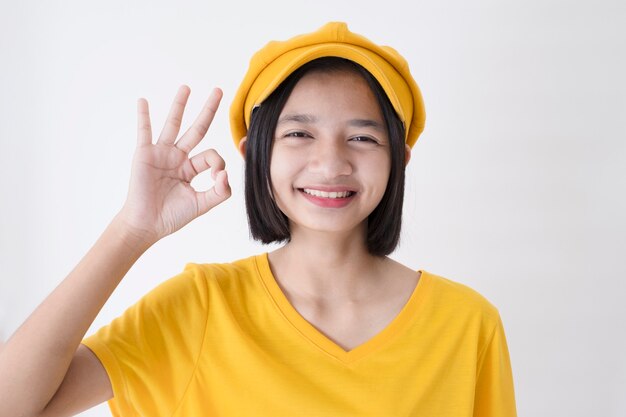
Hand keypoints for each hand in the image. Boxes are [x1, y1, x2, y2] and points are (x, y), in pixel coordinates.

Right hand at [117, 85, 230, 244]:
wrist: (147, 225)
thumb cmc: (172, 216)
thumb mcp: (202, 204)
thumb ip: (220, 192)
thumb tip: (226, 173)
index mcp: (191, 168)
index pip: (211, 155)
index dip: (218, 164)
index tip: (216, 178)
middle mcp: (178, 157)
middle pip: (197, 129)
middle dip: (208, 110)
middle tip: (218, 90)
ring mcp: (161, 153)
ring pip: (173, 124)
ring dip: (180, 105)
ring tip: (186, 88)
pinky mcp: (144, 154)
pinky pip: (144, 131)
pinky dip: (143, 116)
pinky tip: (143, 101)